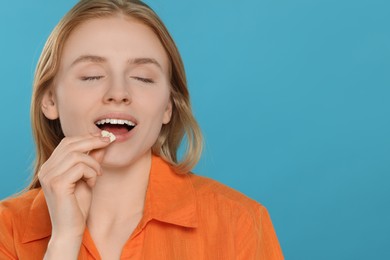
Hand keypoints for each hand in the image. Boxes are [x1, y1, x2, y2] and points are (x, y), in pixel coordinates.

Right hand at [38, 133, 112, 256]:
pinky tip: (92, 183)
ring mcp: (49, 176)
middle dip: (93, 141)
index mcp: (49, 167)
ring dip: (93, 164)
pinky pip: (80, 167)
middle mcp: (46, 169)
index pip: (66, 143)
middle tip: (109, 141)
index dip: (86, 137)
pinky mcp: (57, 184)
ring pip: (77, 155)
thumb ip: (91, 160)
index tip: (103, 136)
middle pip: (70, 144)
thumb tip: (102, 141)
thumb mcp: (87, 178)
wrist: (70, 230)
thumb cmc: (78, 206)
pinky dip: (92, 173)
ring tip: (97, 175)